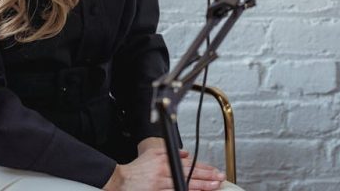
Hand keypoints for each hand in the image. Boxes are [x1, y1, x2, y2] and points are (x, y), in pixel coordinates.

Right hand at [103, 147, 225, 190]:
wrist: (120, 179)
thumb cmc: (136, 168)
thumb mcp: (154, 154)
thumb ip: (172, 152)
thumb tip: (186, 153)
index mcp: (165, 159)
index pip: (190, 164)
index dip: (204, 168)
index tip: (215, 171)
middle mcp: (165, 170)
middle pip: (190, 173)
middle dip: (207, 176)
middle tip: (220, 178)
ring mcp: (161, 183)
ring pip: (185, 183)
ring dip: (201, 186)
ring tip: (213, 186)